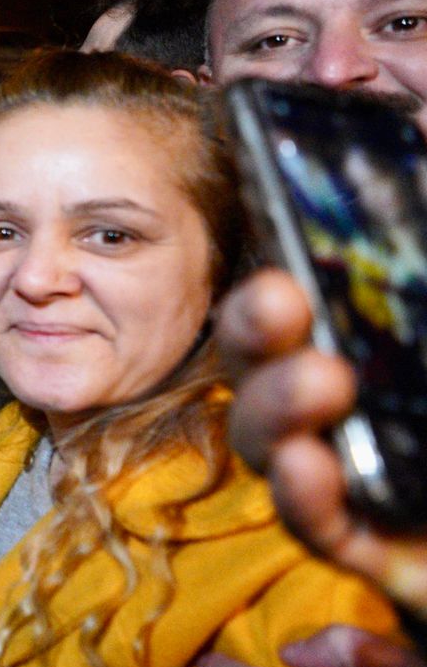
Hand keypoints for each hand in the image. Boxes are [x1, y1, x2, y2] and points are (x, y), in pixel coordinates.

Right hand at [218, 269, 426, 616]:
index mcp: (363, 341)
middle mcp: (340, 403)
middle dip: (255, 331)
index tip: (275, 245)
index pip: (282, 307)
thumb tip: (415, 119)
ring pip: (268, 444)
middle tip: (280, 301)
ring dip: (277, 410)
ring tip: (323, 382)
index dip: (265, 279)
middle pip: (259, 366)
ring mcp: (348, 474)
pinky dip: (306, 499)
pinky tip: (314, 467)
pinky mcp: (371, 547)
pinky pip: (318, 527)